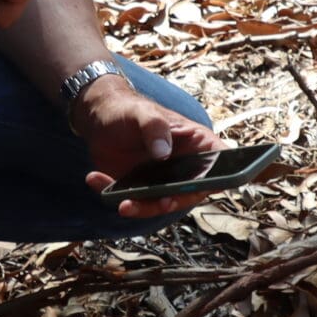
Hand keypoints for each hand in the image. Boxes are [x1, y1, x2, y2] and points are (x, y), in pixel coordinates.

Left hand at [77, 80, 227, 218]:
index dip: (221, 178)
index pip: (220, 164)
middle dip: (173, 201)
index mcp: (196, 144)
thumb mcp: (142, 113)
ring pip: (160, 203)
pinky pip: (131, 200)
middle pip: (189, 192)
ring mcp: (161, 180)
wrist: (97, 116)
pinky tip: (95, 178)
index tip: (206, 187)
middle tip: (160, 203)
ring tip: (123, 204)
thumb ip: (154, 127)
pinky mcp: (138, 189)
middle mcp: (183, 167)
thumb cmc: (127, 109)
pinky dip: (113, 195)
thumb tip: (163, 152)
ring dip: (142, 207)